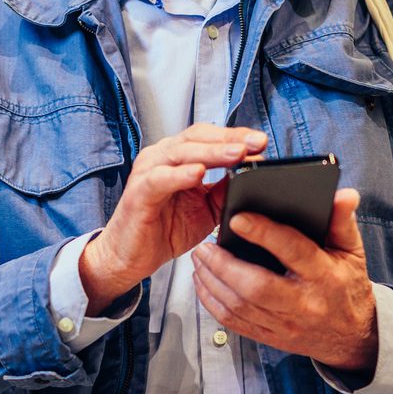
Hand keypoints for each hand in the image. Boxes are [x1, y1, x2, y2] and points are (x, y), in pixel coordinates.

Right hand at [79, 124, 266, 312]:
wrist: (130, 256)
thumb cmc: (164, 229)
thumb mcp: (206, 209)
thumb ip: (225, 190)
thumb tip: (251, 174)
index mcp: (178, 158)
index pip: (209, 137)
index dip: (236, 136)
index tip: (262, 142)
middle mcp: (162, 158)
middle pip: (198, 137)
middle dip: (230, 139)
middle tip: (256, 143)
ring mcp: (148, 172)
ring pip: (181, 152)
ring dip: (211, 152)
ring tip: (236, 153)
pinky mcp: (138, 192)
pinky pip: (159, 178)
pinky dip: (179, 175)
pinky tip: (198, 174)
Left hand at [192, 189, 376, 373]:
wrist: (351, 336)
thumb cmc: (347, 287)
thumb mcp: (352, 251)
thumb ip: (342, 221)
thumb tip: (343, 194)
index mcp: (324, 276)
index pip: (293, 251)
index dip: (264, 234)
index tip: (237, 218)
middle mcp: (303, 303)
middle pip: (256, 287)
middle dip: (224, 265)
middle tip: (206, 246)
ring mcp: (285, 324)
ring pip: (239, 306)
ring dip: (212, 282)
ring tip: (200, 259)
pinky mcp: (270, 337)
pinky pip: (234, 322)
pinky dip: (212, 302)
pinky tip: (204, 283)